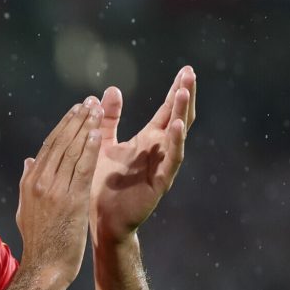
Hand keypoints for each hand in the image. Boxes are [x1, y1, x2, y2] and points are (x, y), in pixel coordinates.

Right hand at [16, 98, 102, 288]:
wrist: (45, 267)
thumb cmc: (40, 242)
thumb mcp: (27, 209)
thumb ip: (28, 182)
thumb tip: (29, 161)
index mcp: (30, 182)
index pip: (48, 147)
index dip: (63, 126)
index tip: (75, 111)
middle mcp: (39, 182)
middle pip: (59, 143)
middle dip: (75, 120)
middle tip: (88, 102)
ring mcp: (54, 190)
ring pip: (71, 151)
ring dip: (85, 128)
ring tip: (96, 110)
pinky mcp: (71, 200)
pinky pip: (81, 168)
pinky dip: (89, 149)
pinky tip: (97, 134)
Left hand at [90, 66, 196, 244]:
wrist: (100, 220)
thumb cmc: (103, 185)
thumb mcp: (104, 144)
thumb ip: (109, 119)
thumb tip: (111, 90)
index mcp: (148, 140)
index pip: (166, 110)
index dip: (176, 91)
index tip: (186, 69)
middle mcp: (159, 151)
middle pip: (178, 117)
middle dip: (184, 95)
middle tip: (190, 73)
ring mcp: (162, 166)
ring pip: (178, 136)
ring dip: (181, 113)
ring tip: (183, 92)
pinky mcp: (160, 183)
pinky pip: (172, 160)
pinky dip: (176, 142)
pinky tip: (177, 126)